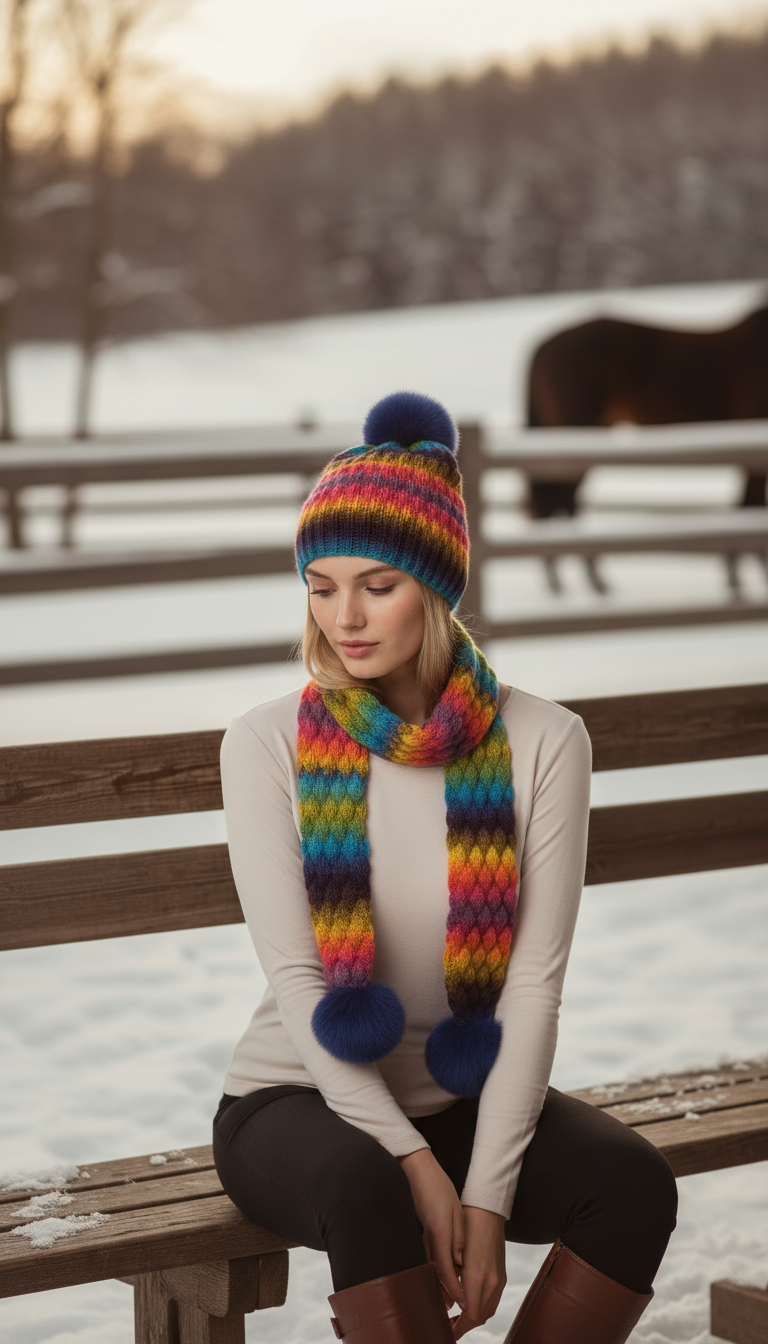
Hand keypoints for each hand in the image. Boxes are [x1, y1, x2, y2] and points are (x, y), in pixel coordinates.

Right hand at [397, 1149, 465, 1313]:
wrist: (418, 1172)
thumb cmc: (438, 1188)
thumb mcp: (455, 1210)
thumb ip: (458, 1236)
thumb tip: (460, 1261)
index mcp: (439, 1233)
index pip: (447, 1270)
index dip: (455, 1290)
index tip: (464, 1305)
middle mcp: (430, 1239)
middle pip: (438, 1274)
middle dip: (447, 1294)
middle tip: (457, 1311)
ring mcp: (425, 1237)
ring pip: (433, 1268)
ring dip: (441, 1286)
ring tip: (449, 1303)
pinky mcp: (423, 1234)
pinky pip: (430, 1258)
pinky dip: (437, 1272)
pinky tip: (442, 1278)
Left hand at [451, 1205, 506, 1338]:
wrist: (487, 1209)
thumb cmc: (465, 1226)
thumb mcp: (452, 1253)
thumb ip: (450, 1281)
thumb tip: (449, 1303)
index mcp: (477, 1277)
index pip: (470, 1316)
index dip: (458, 1327)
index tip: (447, 1331)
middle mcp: (491, 1281)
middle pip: (480, 1317)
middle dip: (465, 1326)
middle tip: (449, 1328)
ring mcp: (499, 1278)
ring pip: (488, 1310)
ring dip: (474, 1318)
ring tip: (458, 1319)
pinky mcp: (502, 1273)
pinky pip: (493, 1299)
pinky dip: (482, 1306)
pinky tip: (471, 1303)